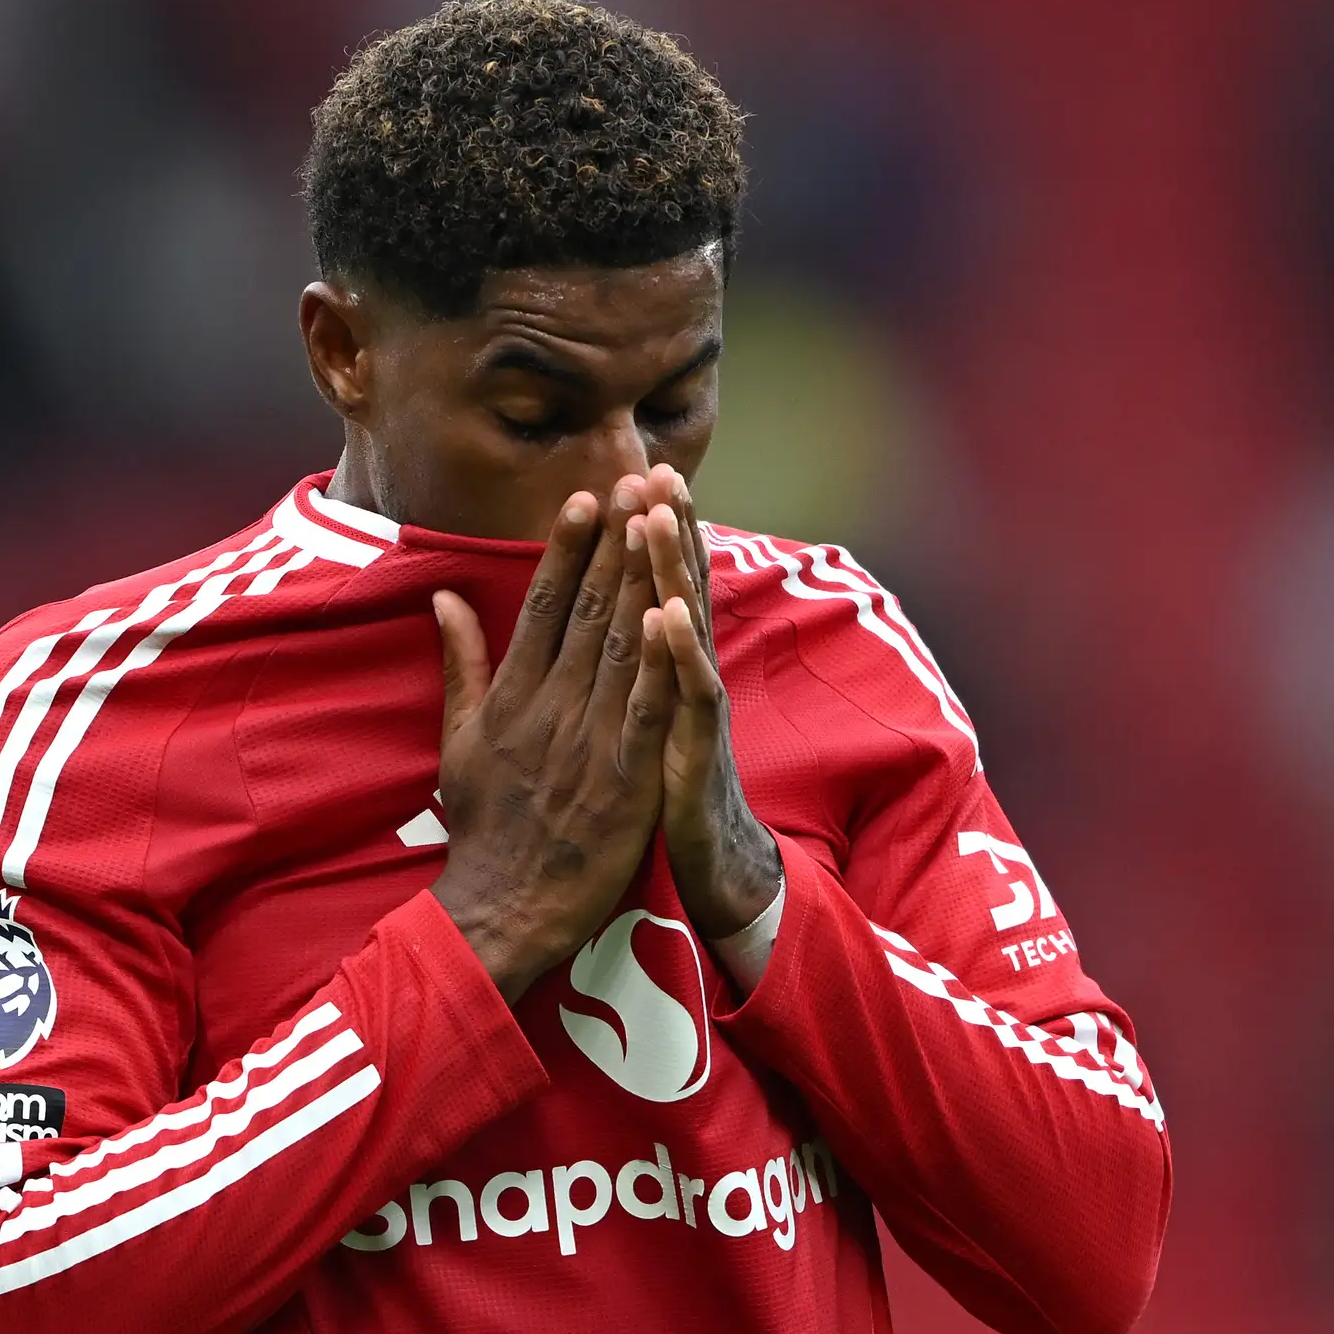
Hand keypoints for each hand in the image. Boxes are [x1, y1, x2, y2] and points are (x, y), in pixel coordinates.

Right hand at [429, 477, 686, 999]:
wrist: (501, 908)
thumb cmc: (484, 827)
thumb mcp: (458, 741)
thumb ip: (461, 665)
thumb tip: (445, 597)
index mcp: (511, 698)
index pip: (541, 607)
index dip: (565, 550)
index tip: (585, 498)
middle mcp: (548, 709)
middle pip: (587, 611)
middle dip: (614, 542)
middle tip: (635, 479)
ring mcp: (588, 743)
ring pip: (621, 646)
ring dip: (643, 578)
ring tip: (661, 520)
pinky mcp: (626, 780)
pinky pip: (650, 709)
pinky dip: (663, 660)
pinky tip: (677, 613)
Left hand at [633, 467, 782, 944]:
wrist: (711, 866)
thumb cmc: (663, 790)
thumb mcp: (636, 721)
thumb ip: (625, 670)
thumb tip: (621, 623)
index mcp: (661, 669)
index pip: (655, 585)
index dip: (645, 533)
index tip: (634, 475)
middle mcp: (687, 677)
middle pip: (678, 589)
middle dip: (668, 529)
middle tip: (658, 467)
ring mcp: (695, 708)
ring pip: (685, 627)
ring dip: (674, 571)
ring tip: (658, 518)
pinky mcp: (696, 747)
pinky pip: (688, 694)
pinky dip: (679, 653)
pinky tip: (668, 615)